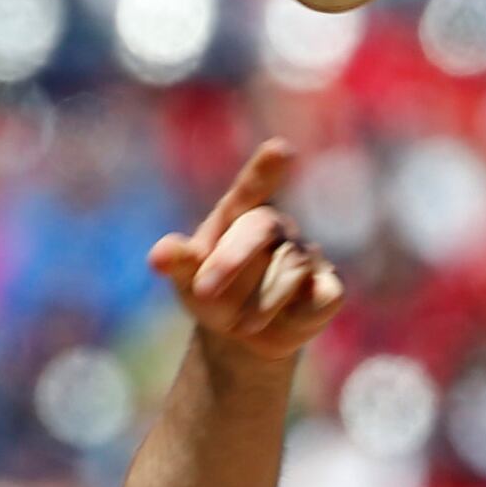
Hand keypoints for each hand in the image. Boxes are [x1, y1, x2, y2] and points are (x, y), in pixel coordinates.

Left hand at [150, 138, 344, 363]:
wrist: (242, 336)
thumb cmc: (214, 292)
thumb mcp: (188, 279)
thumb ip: (178, 262)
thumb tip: (157, 256)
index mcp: (240, 215)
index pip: (251, 188)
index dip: (265, 170)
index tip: (280, 150)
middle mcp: (277, 228)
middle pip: (262, 227)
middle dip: (231, 260)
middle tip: (203, 290)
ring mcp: (306, 255)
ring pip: (291, 270)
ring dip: (260, 304)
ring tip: (240, 325)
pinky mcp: (328, 288)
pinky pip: (325, 296)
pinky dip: (301, 314)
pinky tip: (287, 320)